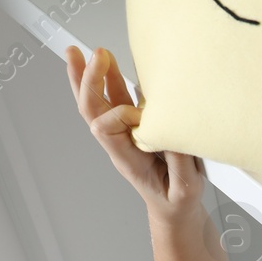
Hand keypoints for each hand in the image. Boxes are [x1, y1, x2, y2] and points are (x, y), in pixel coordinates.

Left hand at [63, 45, 204, 222]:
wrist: (174, 209)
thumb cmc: (176, 200)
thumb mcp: (184, 188)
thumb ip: (179, 160)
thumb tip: (172, 127)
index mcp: (126, 159)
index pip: (107, 128)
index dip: (121, 114)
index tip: (142, 113)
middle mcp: (120, 143)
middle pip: (91, 109)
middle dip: (88, 80)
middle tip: (92, 55)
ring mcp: (125, 133)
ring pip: (99, 102)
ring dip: (89, 75)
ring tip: (78, 51)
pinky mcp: (135, 126)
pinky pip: (116, 100)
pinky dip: (109, 79)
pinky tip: (109, 63)